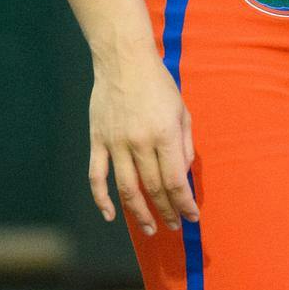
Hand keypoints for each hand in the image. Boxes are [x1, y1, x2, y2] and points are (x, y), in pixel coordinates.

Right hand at [88, 52, 198, 234]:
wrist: (123, 60)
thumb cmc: (158, 84)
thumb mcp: (181, 110)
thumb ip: (185, 144)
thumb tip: (183, 176)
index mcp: (165, 134)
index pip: (175, 180)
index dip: (184, 203)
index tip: (191, 217)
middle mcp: (140, 142)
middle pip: (153, 188)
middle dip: (166, 211)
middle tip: (173, 225)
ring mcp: (116, 143)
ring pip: (127, 188)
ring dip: (139, 213)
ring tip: (150, 229)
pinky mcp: (97, 141)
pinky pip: (97, 177)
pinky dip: (102, 199)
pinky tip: (111, 216)